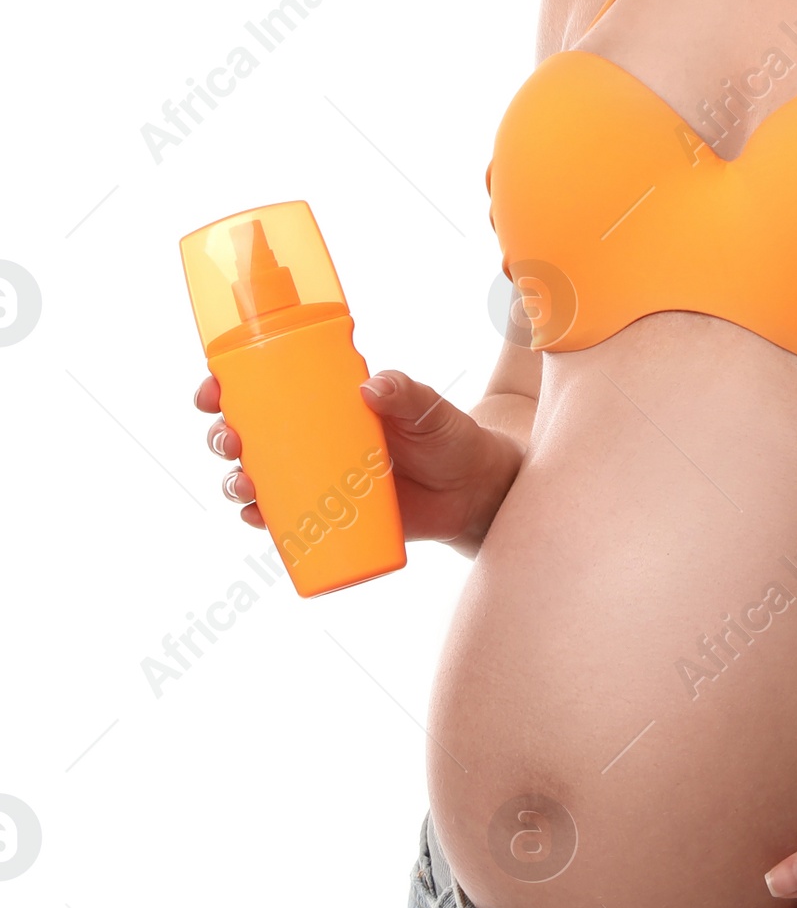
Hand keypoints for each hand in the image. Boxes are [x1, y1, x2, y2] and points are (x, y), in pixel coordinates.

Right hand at [194, 369, 523, 553]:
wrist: (472, 490)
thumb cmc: (448, 437)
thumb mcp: (428, 409)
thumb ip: (405, 393)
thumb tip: (370, 387)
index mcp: (325, 402)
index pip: (263, 387)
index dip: (226, 386)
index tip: (212, 389)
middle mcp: (311, 438)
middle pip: (245, 434)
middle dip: (221, 436)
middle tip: (229, 440)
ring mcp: (317, 478)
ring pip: (255, 479)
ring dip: (234, 481)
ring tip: (244, 485)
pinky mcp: (328, 516)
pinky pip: (282, 520)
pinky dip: (262, 521)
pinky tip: (256, 519)